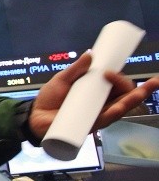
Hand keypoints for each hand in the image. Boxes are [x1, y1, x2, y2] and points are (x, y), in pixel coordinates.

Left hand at [28, 52, 158, 139]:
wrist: (35, 115)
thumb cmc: (50, 98)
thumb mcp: (62, 79)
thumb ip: (76, 69)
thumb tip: (90, 54)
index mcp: (96, 92)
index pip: (117, 85)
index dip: (119, 77)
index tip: (108, 70)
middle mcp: (101, 104)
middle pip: (125, 97)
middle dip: (137, 89)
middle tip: (144, 81)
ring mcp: (97, 116)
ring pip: (121, 108)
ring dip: (132, 100)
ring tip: (141, 92)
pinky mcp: (89, 125)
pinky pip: (105, 120)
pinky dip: (113, 113)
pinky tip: (119, 108)